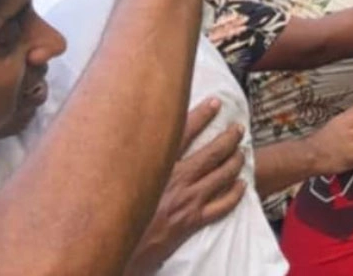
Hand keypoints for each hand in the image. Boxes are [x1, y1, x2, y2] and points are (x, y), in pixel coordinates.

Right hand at [127, 99, 245, 274]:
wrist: (112, 247)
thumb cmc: (110, 214)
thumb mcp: (114, 180)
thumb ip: (127, 158)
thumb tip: (128, 141)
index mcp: (157, 165)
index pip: (184, 132)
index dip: (202, 115)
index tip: (214, 103)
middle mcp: (175, 179)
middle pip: (211, 152)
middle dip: (229, 138)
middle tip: (238, 128)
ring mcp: (187, 200)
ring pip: (221, 175)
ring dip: (235, 161)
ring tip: (242, 152)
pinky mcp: (192, 221)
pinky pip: (222, 205)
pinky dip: (235, 194)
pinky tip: (241, 186)